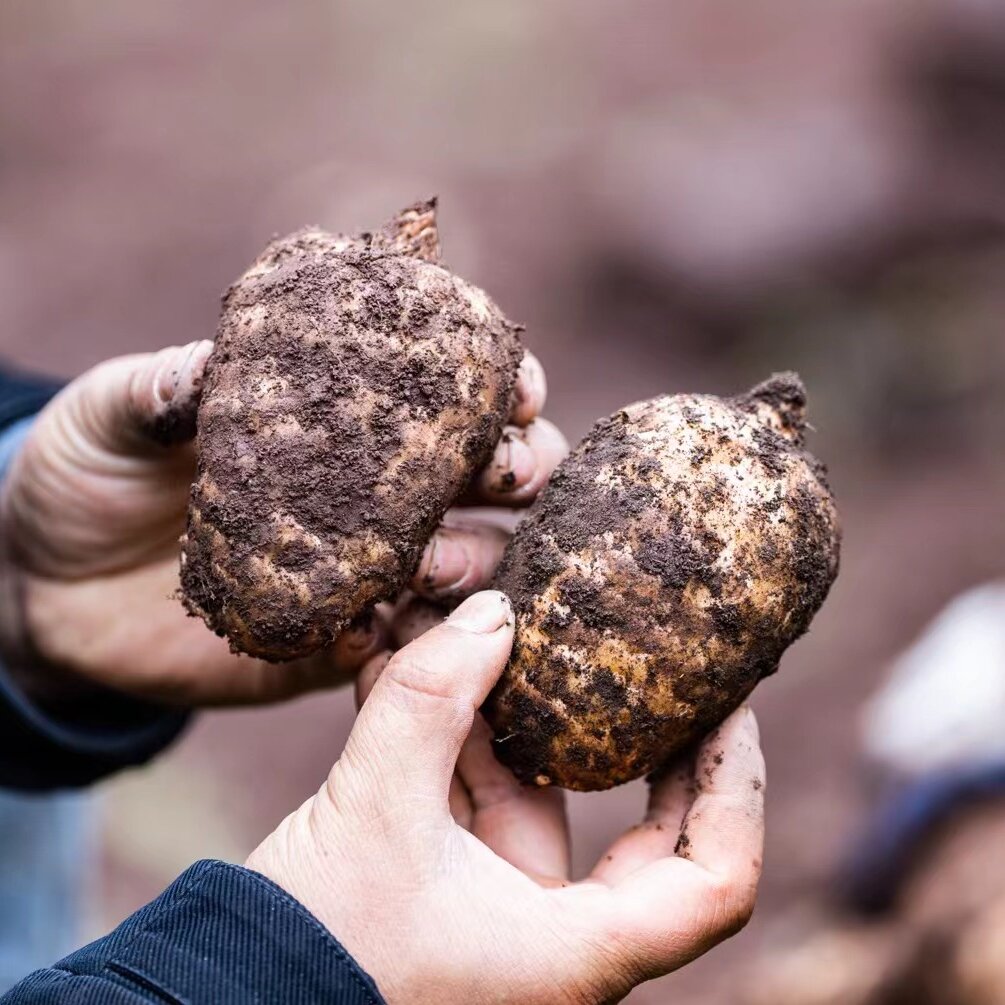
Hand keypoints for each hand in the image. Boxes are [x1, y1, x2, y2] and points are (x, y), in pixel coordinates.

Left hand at [0, 344, 565, 705]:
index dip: (503, 387)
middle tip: (499, 474)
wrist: (50, 589)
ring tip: (426, 561)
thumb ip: (163, 388)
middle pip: (499, 480)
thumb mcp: (115, 415)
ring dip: (473, 559)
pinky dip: (408, 639)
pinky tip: (374, 629)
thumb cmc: (93, 475)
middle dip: (520, 471)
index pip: (452, 395)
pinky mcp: (339, 644)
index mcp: (346, 418)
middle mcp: (378, 494)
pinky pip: (402, 648)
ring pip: (473, 565)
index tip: (516, 391)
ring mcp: (369, 571)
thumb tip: (210, 368)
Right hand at [247, 591, 764, 1003]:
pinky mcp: (447, 892)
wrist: (221, 1000)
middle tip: (654, 662)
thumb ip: (430, 699)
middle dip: (645, 742)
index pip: (716, 882)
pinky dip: (459, 743)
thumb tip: (491, 610)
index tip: (730, 707)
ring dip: (515, 718)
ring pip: (540, 801)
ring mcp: (499, 918)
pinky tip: (423, 670)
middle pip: (648, 840)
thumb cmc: (315, 947)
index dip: (738, 789)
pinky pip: (476, 805)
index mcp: (575, 954)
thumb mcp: (375, 809)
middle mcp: (553, 944)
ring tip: (499, 630)